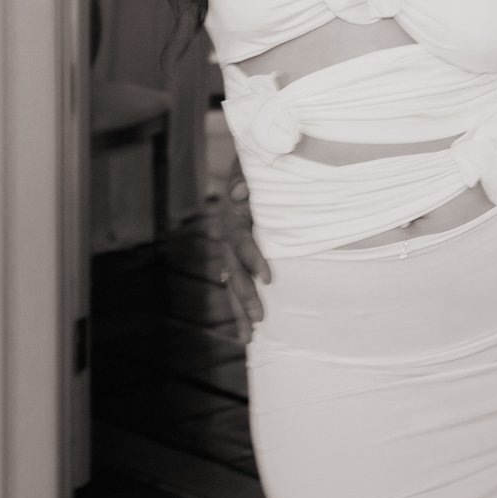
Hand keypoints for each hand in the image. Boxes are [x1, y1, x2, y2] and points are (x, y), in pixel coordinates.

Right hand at [208, 175, 268, 340]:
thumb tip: (240, 193)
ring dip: (240, 308)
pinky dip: (243, 303)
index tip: (268, 277)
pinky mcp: (240, 253)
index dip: (252, 258)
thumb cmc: (258, 163)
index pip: (240, 240)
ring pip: (233, 281)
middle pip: (233, 269)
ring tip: (248, 337)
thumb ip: (244, 176)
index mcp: (232, 215)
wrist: (253, 160)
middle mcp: (228, 234)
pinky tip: (250, 326)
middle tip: (260, 319)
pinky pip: (239, 280)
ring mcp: (232, 247)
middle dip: (245, 295)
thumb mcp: (250, 164)